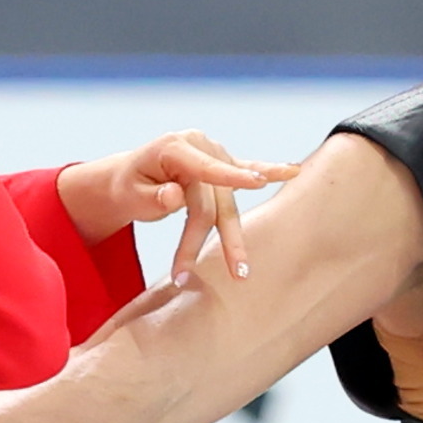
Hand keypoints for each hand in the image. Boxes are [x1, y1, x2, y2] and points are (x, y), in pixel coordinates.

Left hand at [61, 131, 305, 282]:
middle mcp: (200, 146)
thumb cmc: (128, 187)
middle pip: (211, 201)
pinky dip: (271, 171)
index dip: (230, 177)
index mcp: (175, 147)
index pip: (204, 170)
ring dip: (230, 240)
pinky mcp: (223, 165)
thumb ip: (151, 197)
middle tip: (196, 277)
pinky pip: (247, 171)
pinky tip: (293, 170)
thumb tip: (175, 196)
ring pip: (227, 204)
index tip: (256, 181)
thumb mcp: (129, 194)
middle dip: (201, 240)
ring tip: (239, 272)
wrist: (128, 178)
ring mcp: (214, 154)